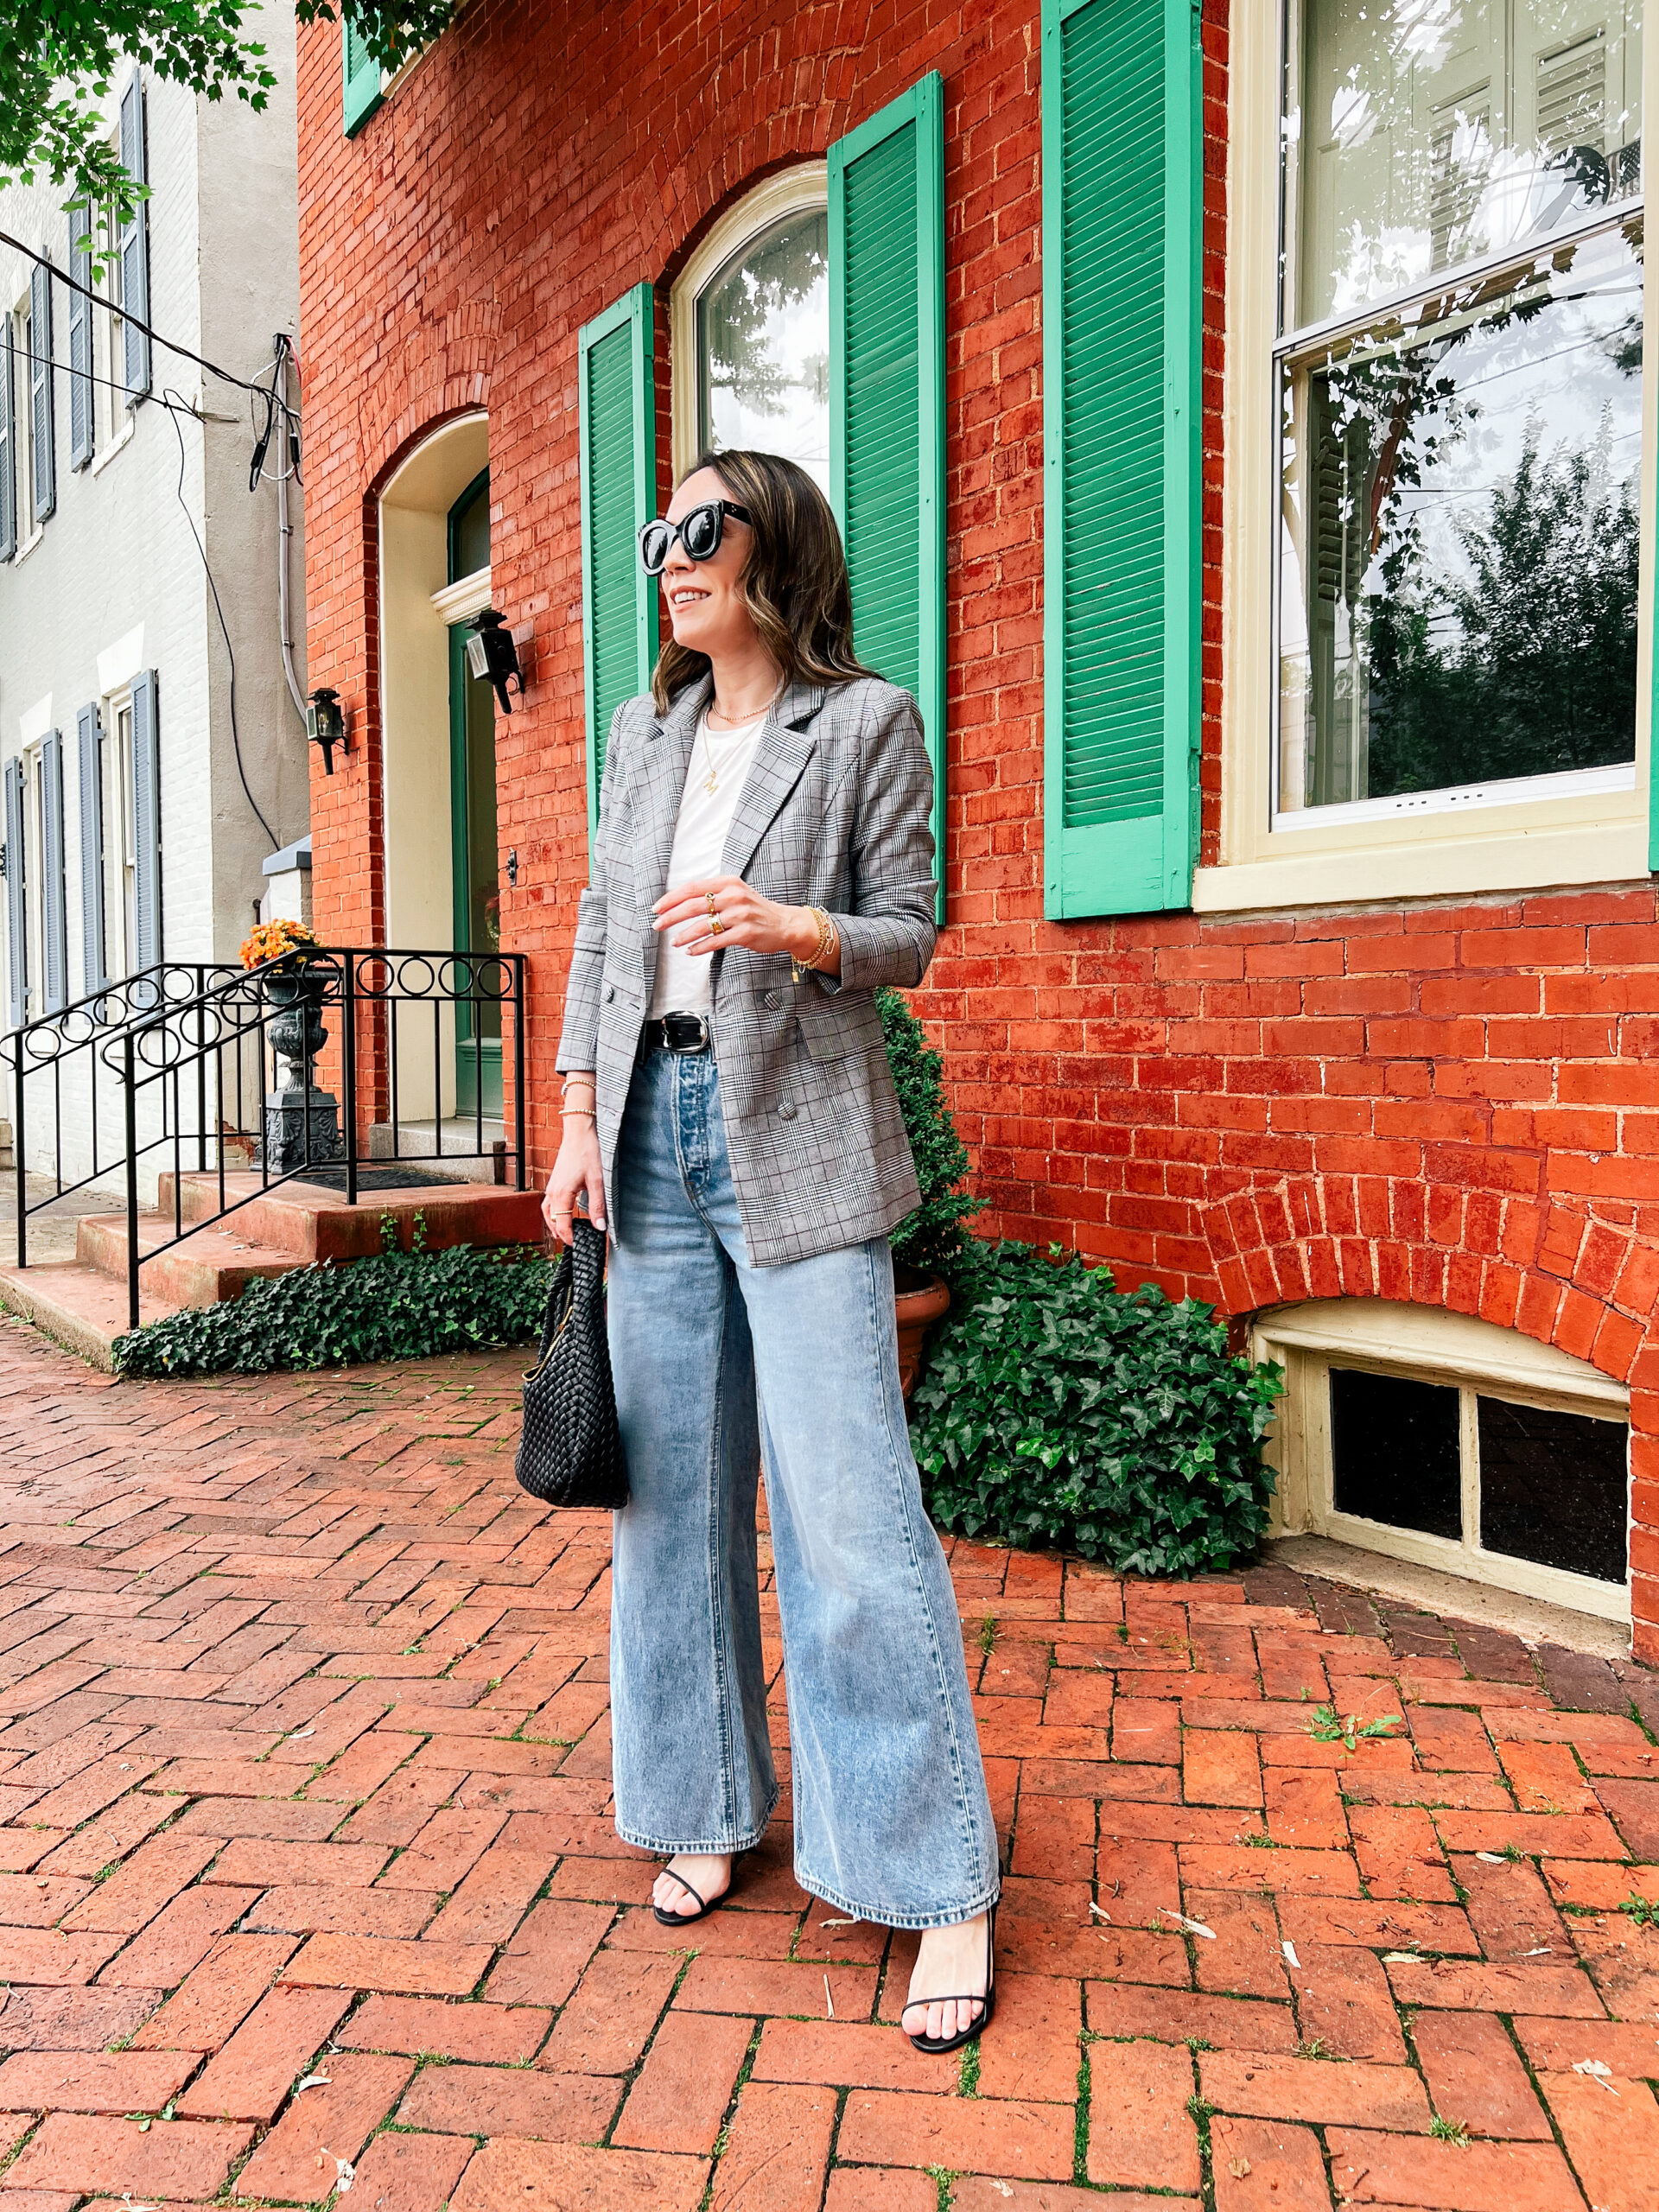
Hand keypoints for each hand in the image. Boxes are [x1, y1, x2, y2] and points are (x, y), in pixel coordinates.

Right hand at [543, 1120, 606, 1242]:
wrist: (578, 1133)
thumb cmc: (587, 1154)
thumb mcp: (597, 1182)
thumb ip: (597, 1206)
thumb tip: (600, 1226)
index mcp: (562, 1195)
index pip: (562, 1224)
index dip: (569, 1237)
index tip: (577, 1245)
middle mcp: (553, 1192)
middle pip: (551, 1220)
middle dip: (559, 1233)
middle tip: (570, 1243)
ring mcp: (551, 1186)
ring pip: (547, 1211)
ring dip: (553, 1223)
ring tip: (562, 1233)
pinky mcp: (554, 1181)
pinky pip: (548, 1202)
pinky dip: (552, 1212)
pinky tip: (560, 1212)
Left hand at [652, 876, 820, 962]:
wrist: (785, 923)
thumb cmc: (755, 909)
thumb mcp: (735, 893)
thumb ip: (712, 894)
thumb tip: (679, 902)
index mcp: (728, 882)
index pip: (692, 888)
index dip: (671, 898)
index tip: (657, 908)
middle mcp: (733, 896)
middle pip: (693, 905)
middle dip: (671, 916)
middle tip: (657, 925)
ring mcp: (740, 915)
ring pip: (703, 925)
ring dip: (684, 935)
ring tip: (673, 942)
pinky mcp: (745, 934)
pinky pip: (716, 941)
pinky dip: (700, 947)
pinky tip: (690, 951)